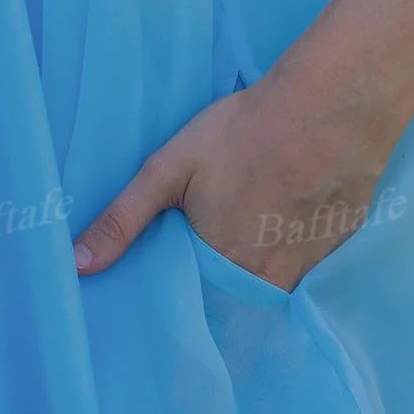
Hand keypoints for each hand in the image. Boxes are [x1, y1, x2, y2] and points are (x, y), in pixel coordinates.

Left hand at [71, 72, 402, 292]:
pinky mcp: (336, 248)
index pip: (193, 307)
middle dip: (212, 293)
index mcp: (221, 267)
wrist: (331, 107)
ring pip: (269, 291)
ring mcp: (308, 268)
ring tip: (240, 237)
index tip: (164, 282)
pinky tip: (281, 224)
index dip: (178, 295)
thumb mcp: (169, 168)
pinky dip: (287, 257)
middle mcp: (267, 282)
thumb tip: (77, 267)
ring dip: (251, 277)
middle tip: (199, 256)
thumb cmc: (244, 132)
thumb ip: (122, 220)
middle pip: (231, 303)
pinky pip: (303, 271)